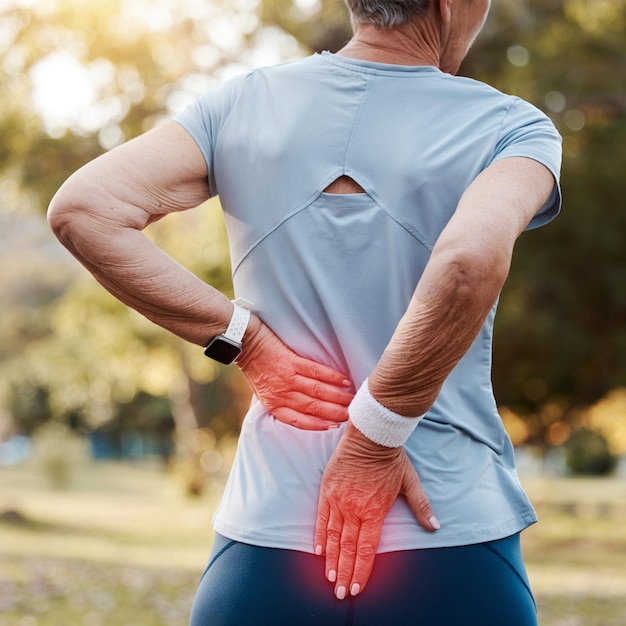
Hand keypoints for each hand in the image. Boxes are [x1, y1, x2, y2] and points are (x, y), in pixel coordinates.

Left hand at [236, 317, 352, 429]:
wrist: (245, 342)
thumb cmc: (254, 368)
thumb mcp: (262, 392)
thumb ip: (280, 402)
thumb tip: (301, 410)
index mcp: (273, 404)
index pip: (298, 420)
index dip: (317, 425)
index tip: (334, 427)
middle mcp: (281, 393)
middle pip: (313, 407)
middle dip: (334, 413)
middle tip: (351, 416)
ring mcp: (287, 377)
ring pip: (318, 391)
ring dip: (337, 396)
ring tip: (352, 400)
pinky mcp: (292, 361)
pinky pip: (316, 371)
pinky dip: (332, 377)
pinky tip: (345, 381)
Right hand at [314, 422, 438, 598]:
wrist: (371, 434)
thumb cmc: (391, 458)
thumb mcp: (410, 482)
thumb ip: (421, 506)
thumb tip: (435, 526)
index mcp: (375, 511)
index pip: (367, 549)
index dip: (361, 571)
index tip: (357, 588)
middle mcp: (354, 509)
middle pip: (348, 548)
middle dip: (344, 573)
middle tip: (340, 594)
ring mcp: (339, 500)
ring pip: (333, 537)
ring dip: (332, 560)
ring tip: (330, 579)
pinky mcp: (327, 490)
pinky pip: (321, 518)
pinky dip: (320, 536)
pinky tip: (319, 552)